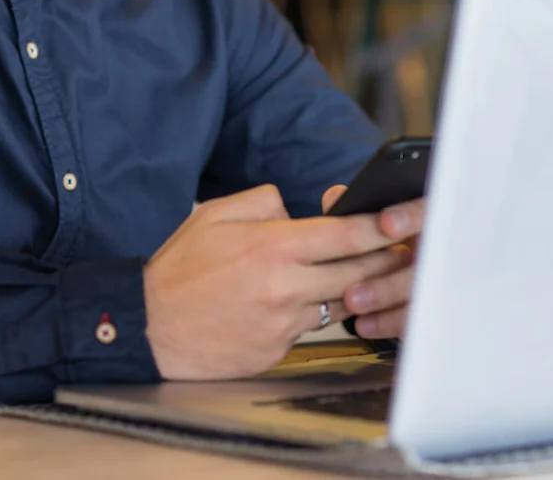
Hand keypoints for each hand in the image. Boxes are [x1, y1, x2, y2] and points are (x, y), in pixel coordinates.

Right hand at [143, 184, 421, 380]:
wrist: (150, 328)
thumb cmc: (179, 269)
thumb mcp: (214, 214)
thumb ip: (263, 201)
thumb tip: (296, 208)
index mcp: (273, 247)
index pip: (347, 236)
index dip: (382, 228)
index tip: (402, 221)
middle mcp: (286, 287)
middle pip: (358, 274)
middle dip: (384, 262)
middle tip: (401, 252)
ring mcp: (284, 324)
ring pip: (338, 303)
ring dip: (348, 289)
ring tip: (354, 276)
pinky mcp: (278, 350)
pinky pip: (309, 328)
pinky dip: (310, 314)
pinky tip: (297, 304)